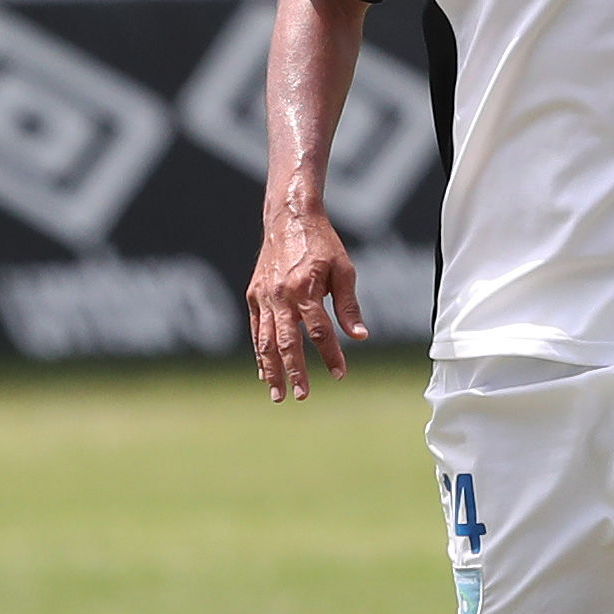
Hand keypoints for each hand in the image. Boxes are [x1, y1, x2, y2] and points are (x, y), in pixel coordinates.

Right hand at [247, 202, 367, 401]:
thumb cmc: (322, 243)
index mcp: (305, 288)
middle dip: (295, 372)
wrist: (289, 218)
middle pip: (288, 342)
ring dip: (272, 370)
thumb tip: (360, 337)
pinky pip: (256, 330)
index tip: (340, 374)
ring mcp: (264, 296)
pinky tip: (265, 371)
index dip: (331, 354)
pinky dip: (260, 352)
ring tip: (277, 394)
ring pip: (265, 341)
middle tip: (302, 396)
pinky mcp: (254, 295)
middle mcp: (281, 295)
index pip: (320, 331)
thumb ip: (349, 306)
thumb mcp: (343, 270)